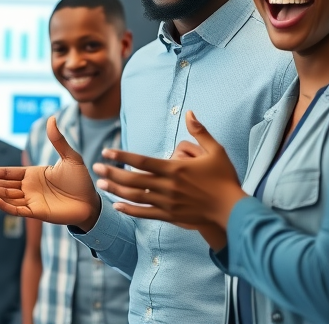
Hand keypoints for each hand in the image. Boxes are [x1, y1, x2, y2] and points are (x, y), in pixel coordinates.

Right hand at [0, 117, 100, 230]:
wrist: (91, 202)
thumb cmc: (81, 180)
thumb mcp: (70, 157)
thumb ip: (58, 140)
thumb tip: (51, 118)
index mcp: (33, 174)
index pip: (9, 173)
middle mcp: (29, 188)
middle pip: (5, 185)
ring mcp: (32, 201)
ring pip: (8, 196)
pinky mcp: (37, 213)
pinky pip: (18, 210)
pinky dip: (6, 206)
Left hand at [92, 111, 246, 228]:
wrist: (232, 211)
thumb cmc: (225, 179)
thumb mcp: (216, 151)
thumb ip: (200, 131)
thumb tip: (189, 112)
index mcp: (175, 169)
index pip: (141, 161)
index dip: (121, 156)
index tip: (106, 151)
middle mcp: (167, 186)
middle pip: (132, 179)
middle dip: (112, 172)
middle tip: (95, 166)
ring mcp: (167, 203)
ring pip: (135, 196)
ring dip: (115, 190)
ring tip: (101, 183)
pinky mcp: (170, 216)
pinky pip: (144, 213)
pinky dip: (129, 210)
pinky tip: (116, 206)